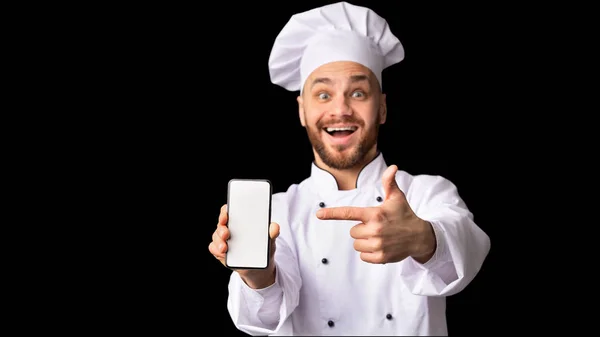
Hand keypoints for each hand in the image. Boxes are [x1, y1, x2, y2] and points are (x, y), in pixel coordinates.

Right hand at [208, 204, 279, 287]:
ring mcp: (223, 240)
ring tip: (225, 247)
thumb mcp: (270, 240)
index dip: (226, 210)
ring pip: (216, 236)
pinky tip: (222, 253)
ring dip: (219, 241)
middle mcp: (229, 228)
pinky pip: (214, 249)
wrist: (259, 266)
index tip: (227, 213)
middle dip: (221, 227)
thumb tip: (275, 227)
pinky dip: (217, 250)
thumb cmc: (263, 248)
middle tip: (226, 233)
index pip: (229, 211)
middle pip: (221, 223)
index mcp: (240, 221)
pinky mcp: (220, 251)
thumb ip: (273, 232)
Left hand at [316, 165, 435, 263]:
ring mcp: (378, 245)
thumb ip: (390, 183)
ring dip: (364, 241)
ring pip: (356, 244)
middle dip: (361, 229)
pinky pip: (363, 256)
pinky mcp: (381, 257)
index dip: (332, 213)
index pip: (349, 213)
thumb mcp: (397, 198)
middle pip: (352, 232)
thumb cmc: (404, 214)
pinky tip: (381, 247)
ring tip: (379, 237)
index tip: (318, 214)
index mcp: (375, 214)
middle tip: (376, 226)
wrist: (420, 237)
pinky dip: (369, 253)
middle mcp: (375, 229)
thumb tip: (392, 167)